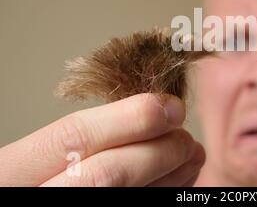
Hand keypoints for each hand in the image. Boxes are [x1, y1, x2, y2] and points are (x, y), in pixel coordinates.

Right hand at [0, 93, 204, 185]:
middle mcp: (36, 199)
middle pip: (106, 173)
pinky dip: (164, 193)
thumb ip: (82, 138)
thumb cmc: (35, 180)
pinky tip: (178, 181)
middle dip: (157, 152)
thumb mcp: (37, 158)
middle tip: (186, 138)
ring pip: (125, 196)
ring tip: (190, 155)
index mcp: (11, 173)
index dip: (130, 118)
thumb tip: (153, 111)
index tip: (170, 107)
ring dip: (169, 174)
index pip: (73, 137)